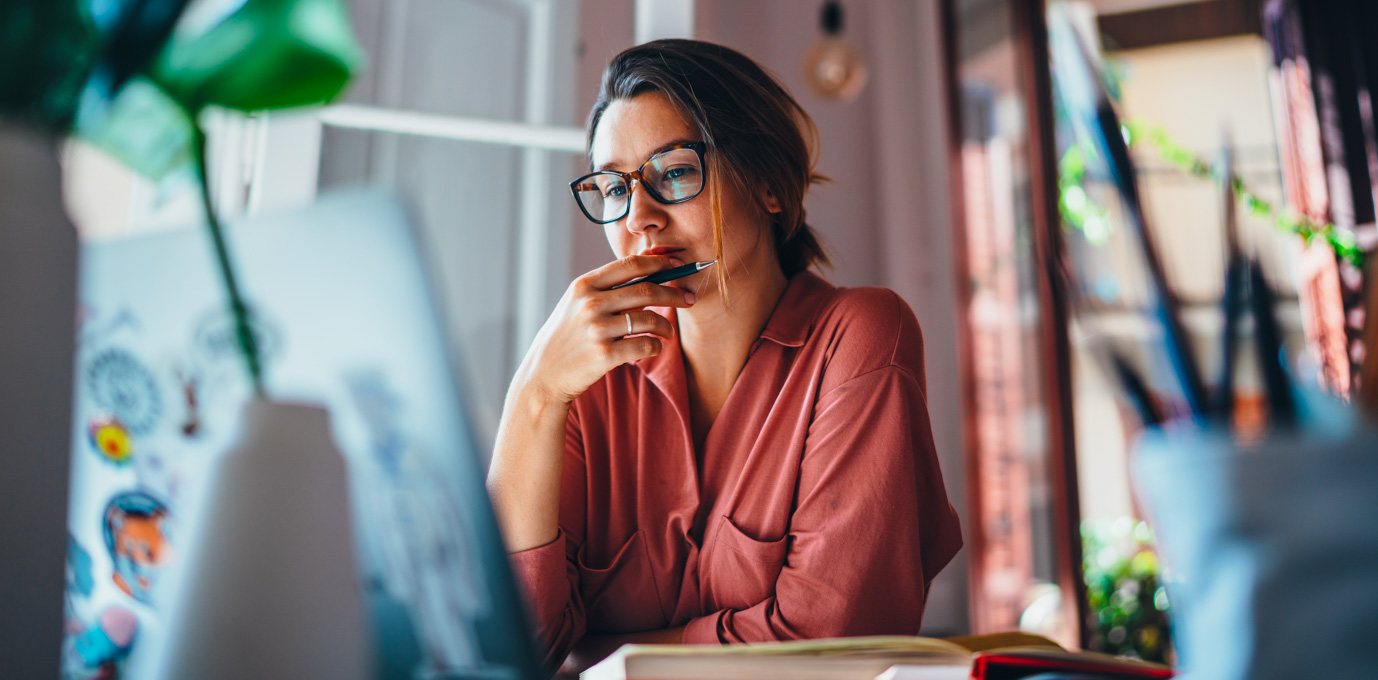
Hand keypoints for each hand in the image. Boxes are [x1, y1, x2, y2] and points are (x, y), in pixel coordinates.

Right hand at [516, 255, 695, 405]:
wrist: (543, 375)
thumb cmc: (566, 337)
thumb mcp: (576, 304)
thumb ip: (606, 288)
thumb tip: (648, 270)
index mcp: (584, 285)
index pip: (630, 265)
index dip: (659, 262)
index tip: (678, 264)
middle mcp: (590, 303)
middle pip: (647, 290)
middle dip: (674, 293)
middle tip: (689, 299)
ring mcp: (597, 329)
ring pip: (650, 319)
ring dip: (667, 326)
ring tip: (668, 331)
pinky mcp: (604, 355)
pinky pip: (645, 346)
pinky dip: (656, 346)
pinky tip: (654, 347)